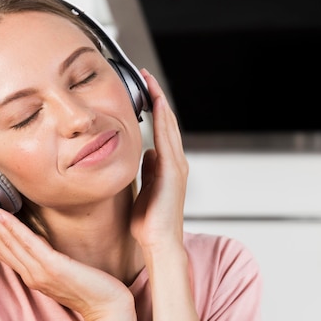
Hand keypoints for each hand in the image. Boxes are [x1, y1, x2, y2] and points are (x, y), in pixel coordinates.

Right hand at [0, 191, 133, 320]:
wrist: (110, 308)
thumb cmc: (91, 289)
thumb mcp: (63, 270)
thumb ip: (47, 258)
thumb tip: (39, 241)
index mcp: (31, 273)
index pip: (1, 247)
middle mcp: (30, 273)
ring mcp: (40, 271)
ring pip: (7, 241)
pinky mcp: (54, 268)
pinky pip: (28, 245)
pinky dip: (12, 229)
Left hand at [131, 70, 188, 253]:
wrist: (158, 243)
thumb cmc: (150, 223)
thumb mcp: (145, 189)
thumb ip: (149, 171)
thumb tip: (147, 153)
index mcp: (167, 167)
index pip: (161, 130)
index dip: (154, 108)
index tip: (144, 90)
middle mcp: (175, 163)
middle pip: (168, 123)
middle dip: (158, 98)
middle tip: (147, 76)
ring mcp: (176, 167)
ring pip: (170, 127)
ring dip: (161, 103)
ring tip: (151, 83)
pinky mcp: (173, 173)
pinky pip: (168, 140)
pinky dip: (164, 121)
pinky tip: (158, 106)